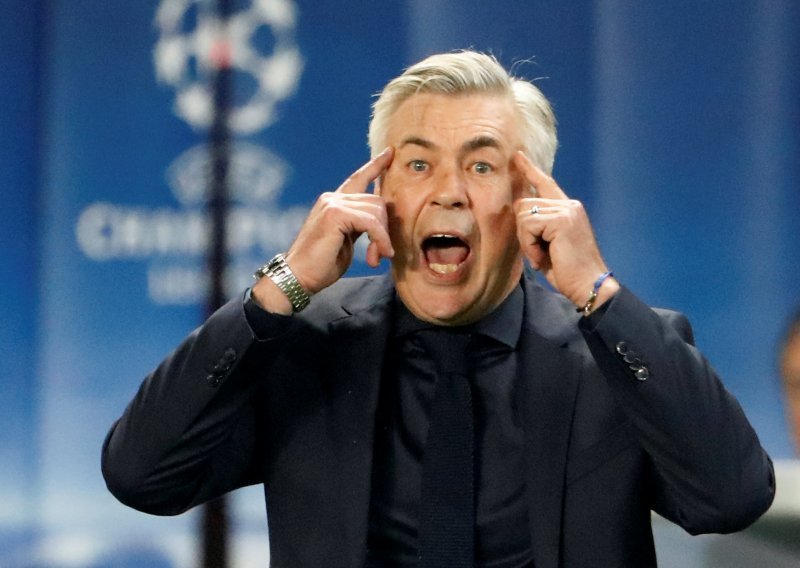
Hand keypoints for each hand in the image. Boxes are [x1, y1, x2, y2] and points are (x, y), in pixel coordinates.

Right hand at [253, 148, 394, 312]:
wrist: (299, 276)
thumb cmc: (322, 264)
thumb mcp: (347, 240)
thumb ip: (361, 225)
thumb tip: (381, 222)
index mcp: (334, 202)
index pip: (358, 178)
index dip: (375, 165)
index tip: (390, 153)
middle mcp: (332, 198)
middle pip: (377, 200)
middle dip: (384, 228)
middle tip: (381, 254)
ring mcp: (332, 203)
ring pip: (376, 210)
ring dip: (382, 237)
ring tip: (375, 258)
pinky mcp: (335, 214)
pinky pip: (370, 222)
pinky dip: (378, 239)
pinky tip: (376, 255)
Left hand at [513, 151, 617, 307]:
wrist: (588, 284)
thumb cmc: (568, 271)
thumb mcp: (549, 244)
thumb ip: (538, 226)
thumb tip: (518, 211)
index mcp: (568, 209)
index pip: (546, 184)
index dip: (530, 170)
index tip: (518, 156)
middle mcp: (569, 205)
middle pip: (524, 204)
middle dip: (523, 233)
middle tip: (538, 254)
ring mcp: (567, 210)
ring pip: (523, 216)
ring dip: (526, 242)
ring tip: (543, 257)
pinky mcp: (561, 220)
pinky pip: (527, 227)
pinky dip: (529, 246)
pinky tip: (543, 258)